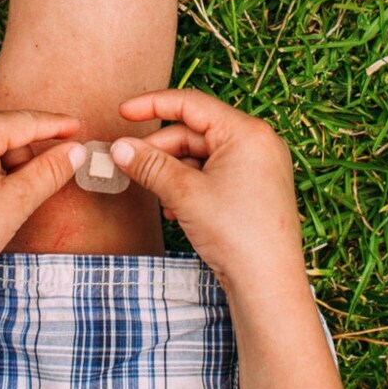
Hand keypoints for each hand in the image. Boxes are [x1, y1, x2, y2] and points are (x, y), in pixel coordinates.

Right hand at [111, 89, 306, 296]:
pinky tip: (174, 209)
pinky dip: (190, 186)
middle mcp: (258, 144)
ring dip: (173, 172)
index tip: (123, 113)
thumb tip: (119, 147)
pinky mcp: (255, 191)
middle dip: (160, 149)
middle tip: (129, 165)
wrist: (268, 284)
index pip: (192, 104)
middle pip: (195, 132)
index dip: (153, 105)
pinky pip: (215, 176)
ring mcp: (259, 168)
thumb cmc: (236, 234)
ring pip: (203, 157)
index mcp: (247, 132)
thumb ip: (150, 165)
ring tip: (154, 193)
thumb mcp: (184, 194)